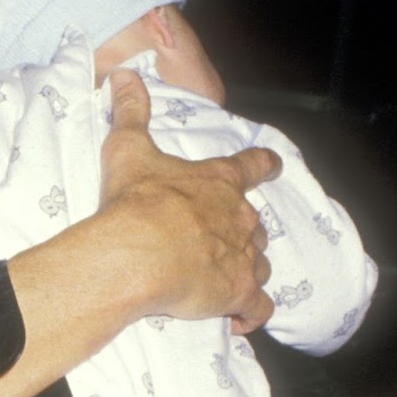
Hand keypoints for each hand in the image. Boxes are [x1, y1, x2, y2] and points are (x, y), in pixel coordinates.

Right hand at [97, 67, 277, 333]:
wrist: (138, 253)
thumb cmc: (136, 202)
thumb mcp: (128, 149)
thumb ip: (130, 112)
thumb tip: (123, 75)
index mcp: (219, 182)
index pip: (253, 166)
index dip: (264, 165)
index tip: (274, 165)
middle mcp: (240, 218)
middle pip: (256, 224)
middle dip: (243, 233)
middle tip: (216, 242)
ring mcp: (244, 257)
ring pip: (261, 264)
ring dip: (248, 271)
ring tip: (225, 283)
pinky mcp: (239, 293)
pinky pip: (259, 307)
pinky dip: (253, 313)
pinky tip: (240, 321)